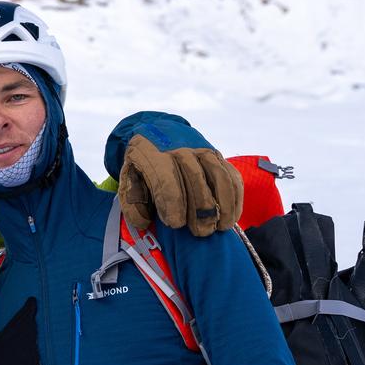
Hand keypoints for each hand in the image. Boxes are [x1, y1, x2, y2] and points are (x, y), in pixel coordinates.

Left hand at [118, 135, 242, 235]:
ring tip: (222, 227)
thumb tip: (143, 222)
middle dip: (201, 210)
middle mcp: (180, 149)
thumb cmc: (142, 163)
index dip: (173, 204)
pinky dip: (235, 197)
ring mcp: (202, 150)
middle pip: (196, 179)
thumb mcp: (128, 177)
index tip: (176, 224)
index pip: (167, 179)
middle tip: (201, 233)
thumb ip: (132, 200)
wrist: (156, 131)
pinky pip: (231, 175)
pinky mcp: (217, 154)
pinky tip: (232, 217)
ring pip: (219, 176)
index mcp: (153, 154)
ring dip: (224, 204)